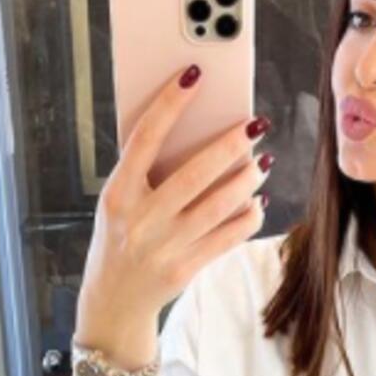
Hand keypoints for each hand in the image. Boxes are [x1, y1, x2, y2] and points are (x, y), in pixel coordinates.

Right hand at [79, 63, 272, 318]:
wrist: (113, 300)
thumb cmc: (119, 236)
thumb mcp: (118, 202)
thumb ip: (145, 172)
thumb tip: (196, 131)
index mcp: (118, 194)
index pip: (145, 139)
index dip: (169, 104)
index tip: (193, 75)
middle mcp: (139, 220)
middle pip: (194, 174)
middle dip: (229, 145)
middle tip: (256, 123)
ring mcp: (163, 247)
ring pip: (218, 206)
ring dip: (247, 179)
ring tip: (262, 160)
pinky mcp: (184, 270)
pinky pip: (227, 238)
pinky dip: (247, 216)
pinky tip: (257, 200)